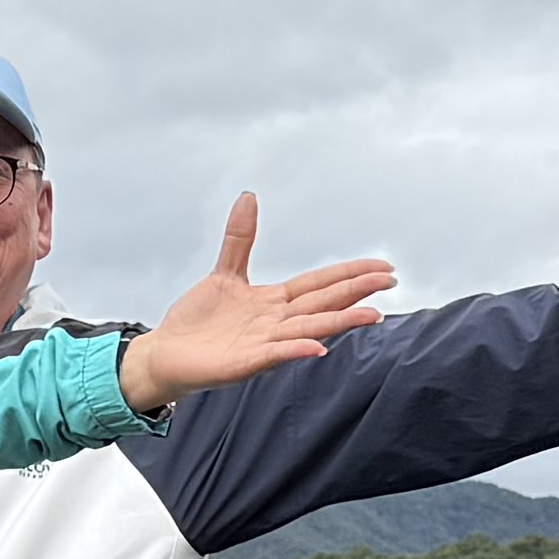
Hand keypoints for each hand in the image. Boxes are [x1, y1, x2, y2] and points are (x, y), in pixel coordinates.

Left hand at [118, 195, 397, 411]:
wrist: (167, 355)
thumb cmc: (198, 321)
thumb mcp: (224, 273)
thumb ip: (241, 238)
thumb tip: (249, 196)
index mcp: (274, 301)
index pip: (320, 284)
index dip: (351, 274)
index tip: (383, 266)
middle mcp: (276, 322)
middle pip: (323, 303)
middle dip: (357, 291)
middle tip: (391, 280)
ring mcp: (264, 343)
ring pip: (308, 329)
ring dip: (340, 322)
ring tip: (372, 314)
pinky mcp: (245, 363)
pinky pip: (275, 355)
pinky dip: (295, 351)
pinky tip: (316, 348)